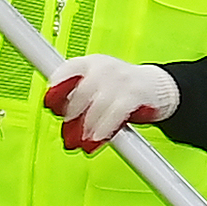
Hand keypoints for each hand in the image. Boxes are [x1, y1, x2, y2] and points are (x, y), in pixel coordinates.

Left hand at [41, 56, 176, 151]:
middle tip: (68, 135)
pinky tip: (96, 139)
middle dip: (72, 116)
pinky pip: (115, 113)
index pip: (67, 70)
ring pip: (97, 105)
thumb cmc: (120, 88)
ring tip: (81, 142)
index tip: (50, 104)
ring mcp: (121, 79)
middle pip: (81, 92)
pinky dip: (104, 129)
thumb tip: (57, 112)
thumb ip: (77, 95)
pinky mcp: (135, 94)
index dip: (56, 88)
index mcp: (89, 63)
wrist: (156, 87)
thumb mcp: (96, 86)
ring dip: (87, 127)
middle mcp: (104, 67)